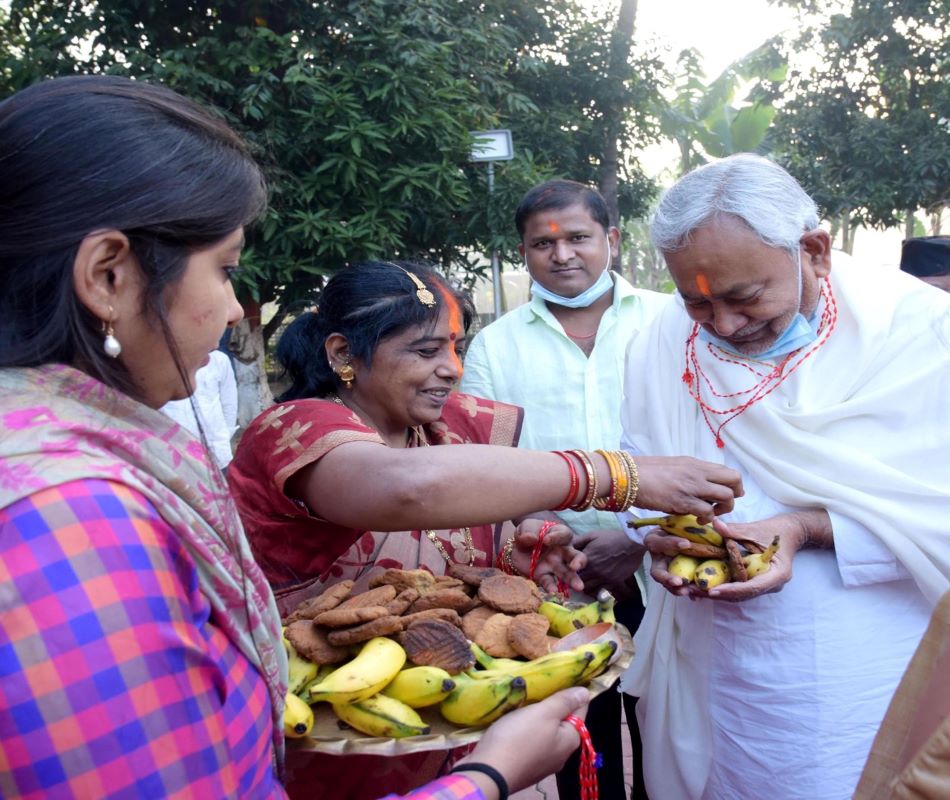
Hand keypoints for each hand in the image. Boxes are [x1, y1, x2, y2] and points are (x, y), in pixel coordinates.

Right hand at [454, 687, 589, 794]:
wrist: (488, 771)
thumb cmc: (519, 738)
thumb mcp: (544, 713)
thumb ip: (564, 702)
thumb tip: (586, 692)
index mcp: (570, 740)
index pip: (581, 709)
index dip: (573, 692)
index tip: (562, 675)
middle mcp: (561, 753)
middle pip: (562, 721)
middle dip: (553, 703)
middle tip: (540, 684)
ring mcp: (542, 761)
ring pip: (545, 730)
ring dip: (537, 716)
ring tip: (526, 698)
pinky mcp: (525, 764)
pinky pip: (530, 740)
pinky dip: (525, 729)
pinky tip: (515, 720)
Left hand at [511, 518, 586, 593]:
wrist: (516, 548)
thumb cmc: (527, 533)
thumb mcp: (526, 526)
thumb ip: (528, 529)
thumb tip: (532, 538)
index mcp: (558, 534)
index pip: (563, 534)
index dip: (556, 537)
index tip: (546, 540)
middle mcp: (562, 551)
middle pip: (576, 556)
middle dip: (579, 561)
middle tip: (576, 566)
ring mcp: (555, 565)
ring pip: (567, 573)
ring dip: (573, 579)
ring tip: (579, 587)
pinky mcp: (544, 576)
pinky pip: (549, 582)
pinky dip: (551, 587)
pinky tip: (552, 591)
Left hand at [573, 528, 643, 600]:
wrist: (632, 544)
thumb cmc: (612, 538)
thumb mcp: (593, 535)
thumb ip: (578, 542)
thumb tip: (566, 546)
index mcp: (587, 558)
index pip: (571, 570)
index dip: (567, 571)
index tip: (567, 570)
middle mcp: (594, 570)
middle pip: (578, 581)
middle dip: (574, 580)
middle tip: (574, 578)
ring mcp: (604, 578)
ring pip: (588, 589)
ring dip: (584, 586)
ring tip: (584, 582)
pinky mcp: (613, 583)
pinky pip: (600, 591)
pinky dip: (595, 590)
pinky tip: (595, 585)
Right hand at [632, 455, 743, 521]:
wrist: (628, 476)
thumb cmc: (646, 472)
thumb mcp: (674, 466)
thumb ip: (690, 473)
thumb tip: (701, 482)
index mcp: (696, 464)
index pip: (728, 471)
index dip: (733, 486)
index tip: (725, 495)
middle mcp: (698, 472)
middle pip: (734, 481)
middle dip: (735, 496)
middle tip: (722, 505)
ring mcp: (692, 486)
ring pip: (726, 497)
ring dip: (722, 509)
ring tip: (707, 514)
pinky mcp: (684, 501)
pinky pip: (708, 511)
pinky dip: (706, 518)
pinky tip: (696, 519)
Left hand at [644, 512, 818, 600]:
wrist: (791, 532)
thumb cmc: (776, 530)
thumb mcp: (755, 529)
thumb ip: (735, 530)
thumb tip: (714, 525)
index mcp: (777, 574)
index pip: (752, 587)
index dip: (731, 590)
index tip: (712, 591)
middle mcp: (771, 584)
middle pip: (743, 595)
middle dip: (719, 594)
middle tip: (694, 592)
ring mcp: (765, 585)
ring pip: (739, 595)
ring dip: (717, 593)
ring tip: (693, 591)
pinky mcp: (757, 582)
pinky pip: (738, 588)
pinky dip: (722, 587)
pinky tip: (703, 585)